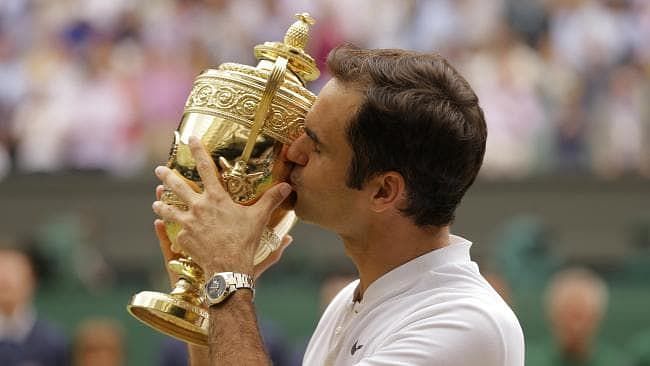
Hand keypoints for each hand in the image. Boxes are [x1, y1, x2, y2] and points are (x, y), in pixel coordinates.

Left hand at [152, 136, 292, 275]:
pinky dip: (173, 230)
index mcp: (216, 198)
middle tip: (158, 169)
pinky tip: (170, 231)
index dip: (198, 151)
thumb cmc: (245, 241)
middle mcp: (198, 207)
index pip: (205, 168)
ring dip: (162, 204)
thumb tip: (288, 187)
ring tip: (156, 202)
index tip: (190, 139)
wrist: (228, 267)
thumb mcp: (259, 218)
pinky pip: (176, 232)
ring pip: (169, 209)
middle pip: (178, 187)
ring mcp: (188, 223)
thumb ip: (272, 200)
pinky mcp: (183, 239)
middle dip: (167, 176)